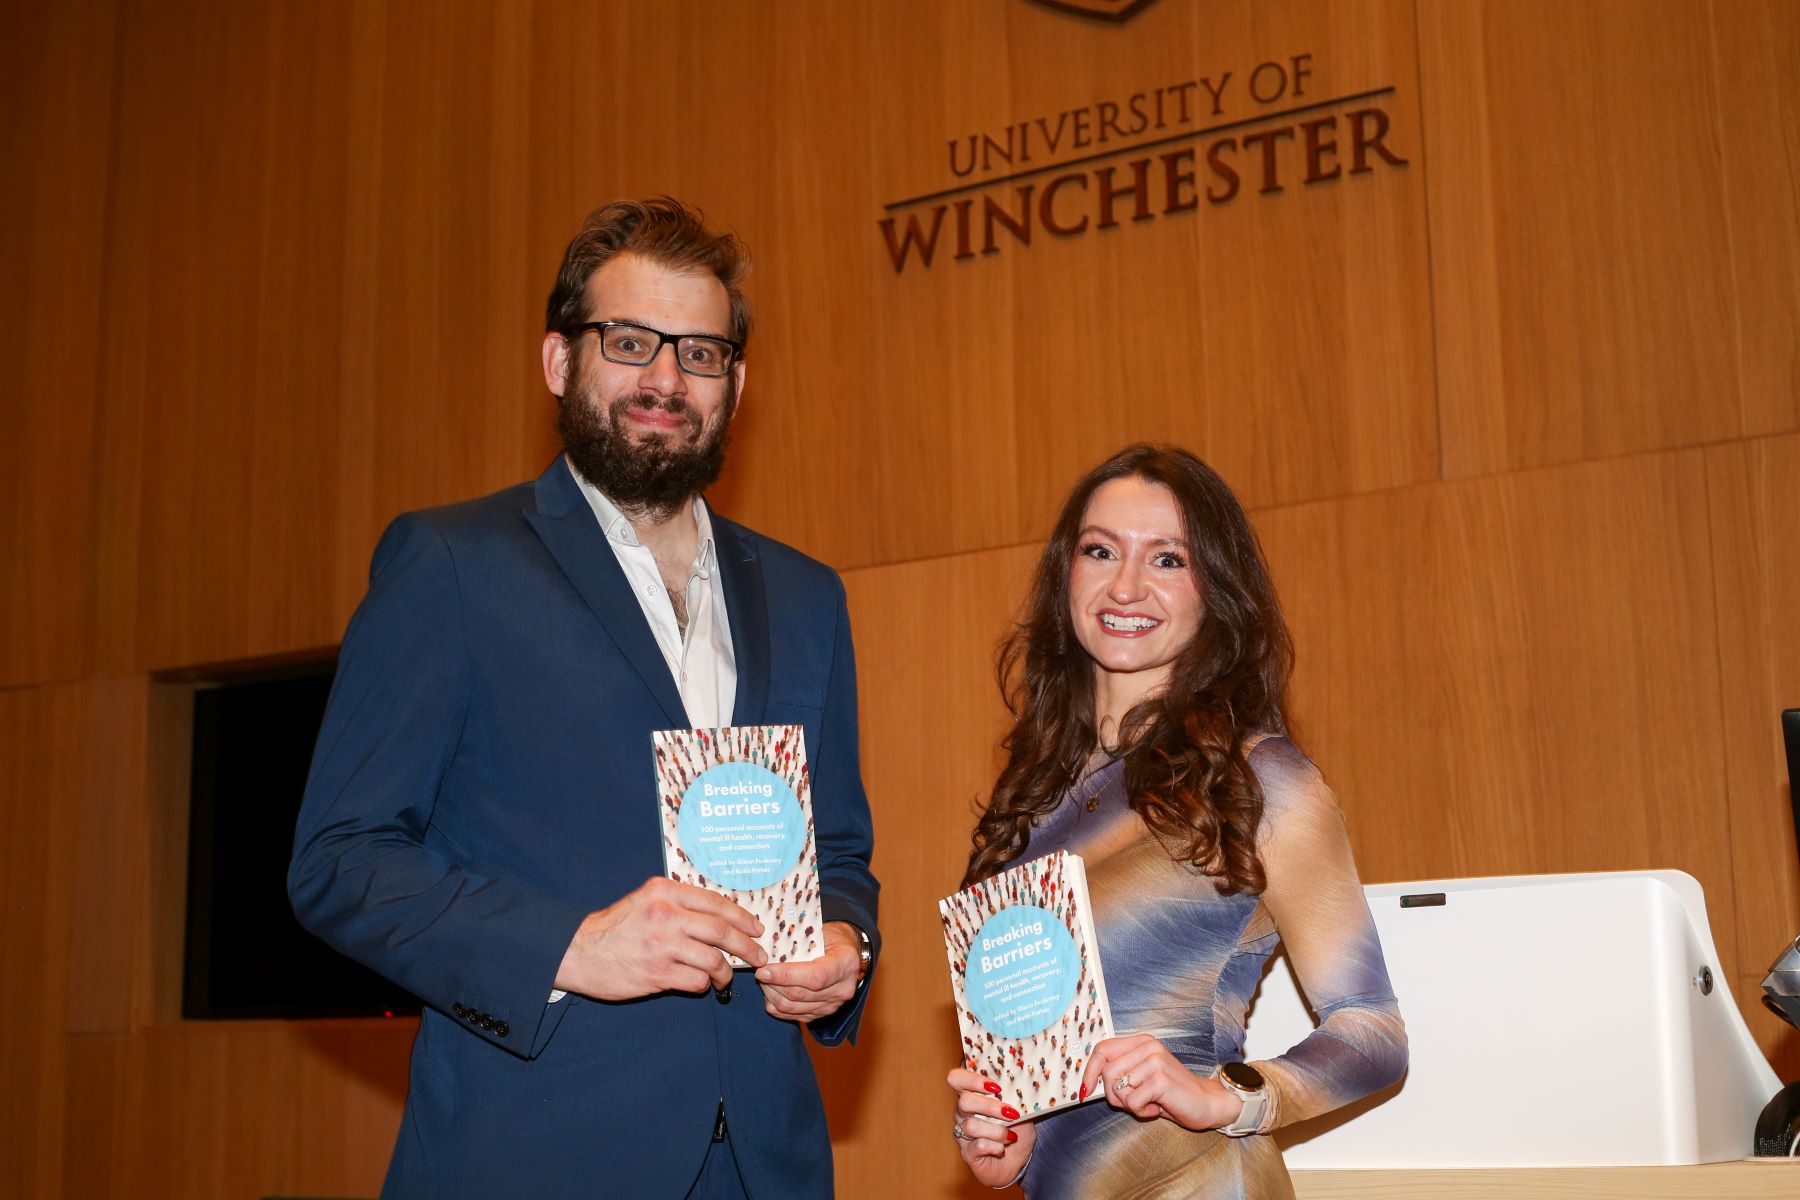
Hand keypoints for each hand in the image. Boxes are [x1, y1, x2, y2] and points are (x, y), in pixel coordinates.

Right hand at [554, 877, 765, 1000]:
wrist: (578, 952)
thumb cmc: (616, 927)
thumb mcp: (645, 900)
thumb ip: (678, 903)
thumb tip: (722, 917)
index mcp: (664, 891)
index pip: (715, 903)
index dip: (741, 917)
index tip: (756, 928)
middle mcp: (665, 915)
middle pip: (721, 931)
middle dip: (747, 946)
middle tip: (759, 956)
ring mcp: (662, 946)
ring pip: (713, 960)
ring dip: (726, 971)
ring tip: (727, 977)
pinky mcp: (657, 974)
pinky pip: (696, 982)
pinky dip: (704, 984)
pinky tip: (702, 984)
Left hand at [753, 921, 861, 1022]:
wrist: (846, 955)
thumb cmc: (831, 939)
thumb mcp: (821, 931)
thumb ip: (800, 941)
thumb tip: (769, 947)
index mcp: (846, 964)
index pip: (814, 977)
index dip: (786, 976)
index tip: (764, 970)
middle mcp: (842, 989)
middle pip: (800, 994)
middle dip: (773, 984)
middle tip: (759, 971)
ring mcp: (832, 1005)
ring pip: (792, 1007)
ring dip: (772, 994)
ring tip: (763, 980)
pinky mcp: (820, 1014)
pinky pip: (792, 1016)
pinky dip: (776, 1005)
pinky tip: (770, 991)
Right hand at [947, 1067, 1033, 1187]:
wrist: (1019, 1160)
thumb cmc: (1017, 1130)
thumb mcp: (1021, 1110)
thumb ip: (1015, 1097)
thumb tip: (1020, 1086)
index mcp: (972, 1095)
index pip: (957, 1079)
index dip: (971, 1079)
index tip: (995, 1086)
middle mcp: (963, 1113)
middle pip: (964, 1102)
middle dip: (990, 1107)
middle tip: (1010, 1114)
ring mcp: (963, 1134)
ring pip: (971, 1126)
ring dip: (997, 1130)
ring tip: (1012, 1136)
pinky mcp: (968, 1154)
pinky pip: (978, 1146)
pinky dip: (995, 1146)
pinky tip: (1002, 1148)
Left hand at [1079, 1034, 1242, 1130]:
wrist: (1206, 1103)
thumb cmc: (1171, 1094)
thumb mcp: (1143, 1077)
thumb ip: (1121, 1073)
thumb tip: (1087, 1084)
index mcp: (1141, 1042)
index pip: (1102, 1049)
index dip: (1089, 1070)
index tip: (1085, 1090)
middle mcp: (1147, 1046)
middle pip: (1107, 1072)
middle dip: (1113, 1095)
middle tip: (1133, 1102)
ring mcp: (1154, 1061)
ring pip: (1117, 1088)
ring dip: (1129, 1104)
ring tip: (1148, 1103)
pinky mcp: (1160, 1079)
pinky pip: (1132, 1102)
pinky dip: (1141, 1111)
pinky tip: (1158, 1107)